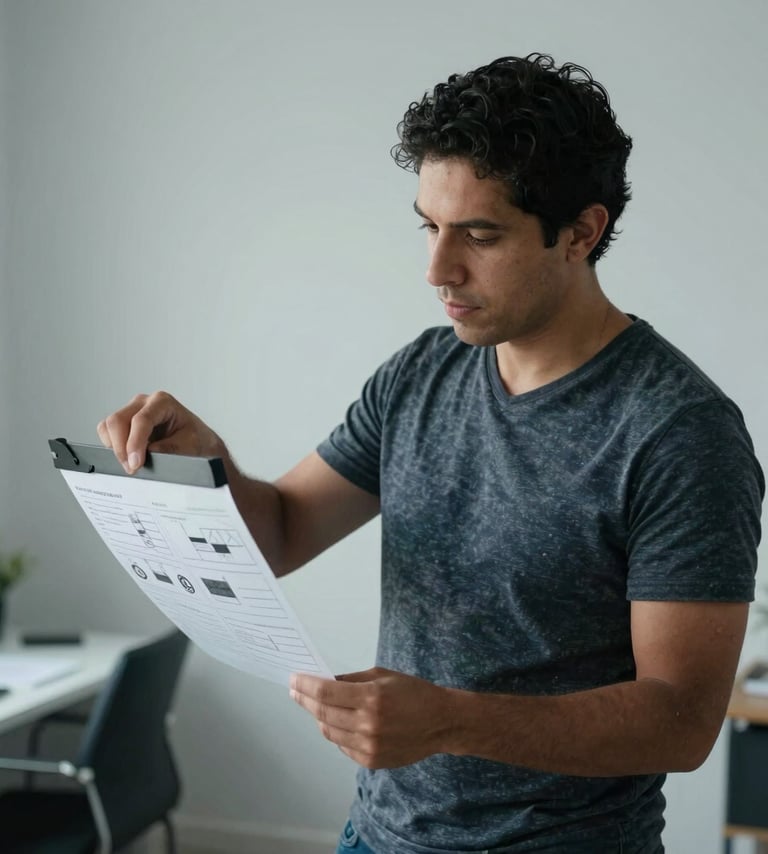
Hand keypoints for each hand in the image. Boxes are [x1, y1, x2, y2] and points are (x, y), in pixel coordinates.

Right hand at [97, 391, 223, 473]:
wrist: (200, 443)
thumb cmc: (196, 441)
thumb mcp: (188, 446)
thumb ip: (168, 449)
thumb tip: (146, 454)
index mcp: (163, 402)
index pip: (141, 420)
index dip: (135, 443)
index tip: (135, 464)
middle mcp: (145, 402)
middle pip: (118, 420)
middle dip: (121, 448)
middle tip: (132, 468)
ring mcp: (133, 410)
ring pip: (109, 425)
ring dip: (115, 448)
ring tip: (131, 464)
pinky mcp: (125, 422)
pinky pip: (107, 431)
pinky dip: (112, 446)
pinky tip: (127, 456)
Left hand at [290, 667, 455, 768]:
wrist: (441, 722)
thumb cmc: (414, 693)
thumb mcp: (383, 675)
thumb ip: (352, 680)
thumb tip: (324, 681)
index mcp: (371, 698)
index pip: (326, 693)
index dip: (305, 686)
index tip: (294, 680)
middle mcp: (367, 725)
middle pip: (323, 713)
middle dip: (305, 700)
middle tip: (295, 691)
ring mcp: (368, 746)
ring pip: (329, 731)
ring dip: (319, 717)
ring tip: (316, 705)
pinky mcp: (371, 761)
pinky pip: (342, 745)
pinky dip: (336, 732)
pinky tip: (339, 721)